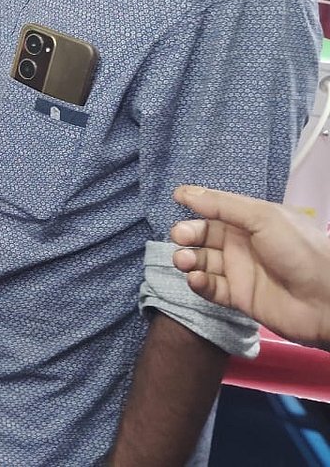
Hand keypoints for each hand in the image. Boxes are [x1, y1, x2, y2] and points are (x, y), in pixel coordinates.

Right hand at [171, 185, 329, 347]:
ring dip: (189, 259)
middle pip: (204, 236)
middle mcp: (242, 245)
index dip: (196, 205)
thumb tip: (184, 193)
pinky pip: (211, 288)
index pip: (215, 211)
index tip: (177, 200)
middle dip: (187, 235)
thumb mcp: (263, 217)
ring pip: (203, 262)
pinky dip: (199, 283)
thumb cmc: (300, 251)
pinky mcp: (239, 297)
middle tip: (180, 237)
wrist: (328, 300)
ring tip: (185, 261)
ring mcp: (240, 271)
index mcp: (250, 222)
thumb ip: (222, 205)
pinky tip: (197, 279)